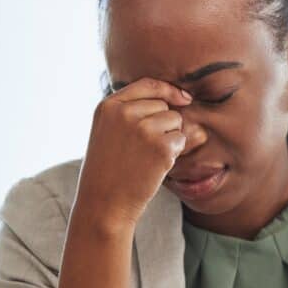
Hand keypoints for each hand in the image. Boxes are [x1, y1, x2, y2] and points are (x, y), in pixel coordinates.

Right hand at [74, 78, 192, 232]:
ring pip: (175, 120)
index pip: (147, 84)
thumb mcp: (106, 131)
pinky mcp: (160, 146)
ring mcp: (143, 128)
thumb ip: (129, 110)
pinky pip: (180, 139)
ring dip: (169, 138)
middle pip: (164, 104)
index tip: (183, 98)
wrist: (104, 203)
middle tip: (142, 149)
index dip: (168, 90)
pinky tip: (154, 166)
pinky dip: (173, 153)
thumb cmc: (107, 170)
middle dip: (163, 124)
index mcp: (108, 106)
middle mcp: (124, 112)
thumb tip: (173, 98)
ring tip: (146, 157)